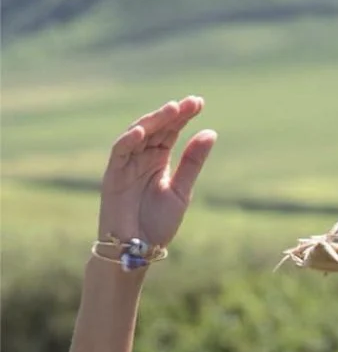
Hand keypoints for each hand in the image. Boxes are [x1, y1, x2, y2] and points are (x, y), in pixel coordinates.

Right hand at [99, 96, 214, 251]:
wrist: (137, 249)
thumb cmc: (158, 223)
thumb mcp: (181, 190)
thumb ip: (192, 162)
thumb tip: (211, 132)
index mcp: (159, 159)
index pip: (171, 131)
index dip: (183, 116)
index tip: (199, 102)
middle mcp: (141, 157)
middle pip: (156, 129)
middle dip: (172, 115)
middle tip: (191, 102)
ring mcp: (126, 164)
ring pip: (137, 135)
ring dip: (153, 121)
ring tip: (172, 109)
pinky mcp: (113, 175)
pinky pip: (119, 153)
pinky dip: (129, 141)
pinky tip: (142, 131)